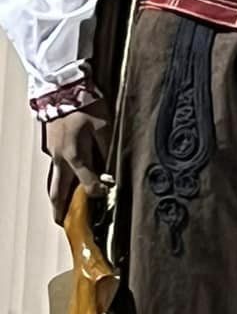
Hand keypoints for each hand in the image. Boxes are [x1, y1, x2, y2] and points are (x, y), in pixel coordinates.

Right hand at [45, 103, 110, 225]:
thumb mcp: (104, 127)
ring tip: (61, 212)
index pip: (87, 187)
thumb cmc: (86, 105)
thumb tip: (109, 171)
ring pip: (53, 182)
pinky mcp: (51, 147)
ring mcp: (52, 153)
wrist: (63, 88)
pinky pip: (54, 170)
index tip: (107, 193)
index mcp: (75, 156)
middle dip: (61, 210)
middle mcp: (60, 159)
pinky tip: (66, 184)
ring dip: (57, 198)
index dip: (99, 193)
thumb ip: (107, 152)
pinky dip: (59, 181)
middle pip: (58, 192)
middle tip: (64, 225)